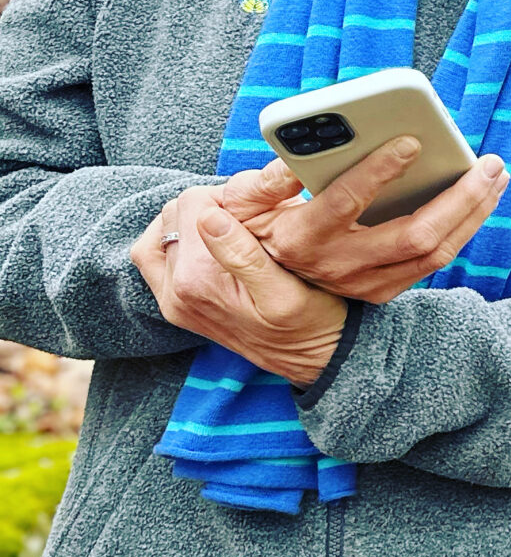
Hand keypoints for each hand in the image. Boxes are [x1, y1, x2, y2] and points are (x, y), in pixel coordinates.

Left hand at [132, 191, 347, 386]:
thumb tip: (208, 217)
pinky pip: (154, 258)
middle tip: (245, 218)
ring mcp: (171, 300)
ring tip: (226, 226)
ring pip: (160, 232)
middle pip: (173, 213)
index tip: (255, 209)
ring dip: (190, 220)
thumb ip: (243, 254)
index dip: (226, 194)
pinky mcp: (175, 305)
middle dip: (207, 206)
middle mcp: (175, 291)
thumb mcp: (287, 290)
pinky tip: (206, 242)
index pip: (192, 202)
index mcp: (199, 279)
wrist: (311, 362)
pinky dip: (174, 240)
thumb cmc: (310, 323)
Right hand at [222, 140, 508, 303]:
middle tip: (489, 163)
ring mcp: (366, 284)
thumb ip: (264, 181)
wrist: (260, 288)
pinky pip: (436, 260)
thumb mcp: (242, 204)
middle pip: (415, 236)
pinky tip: (480, 198)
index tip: (411, 141)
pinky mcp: (384, 289)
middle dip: (460, 198)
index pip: (346, 203)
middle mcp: (338, 266)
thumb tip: (294, 156)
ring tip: (496, 176)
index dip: (378, 171)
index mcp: (302, 238)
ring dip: (473, 213)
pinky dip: (463, 227)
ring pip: (435, 253)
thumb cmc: (254, 228)